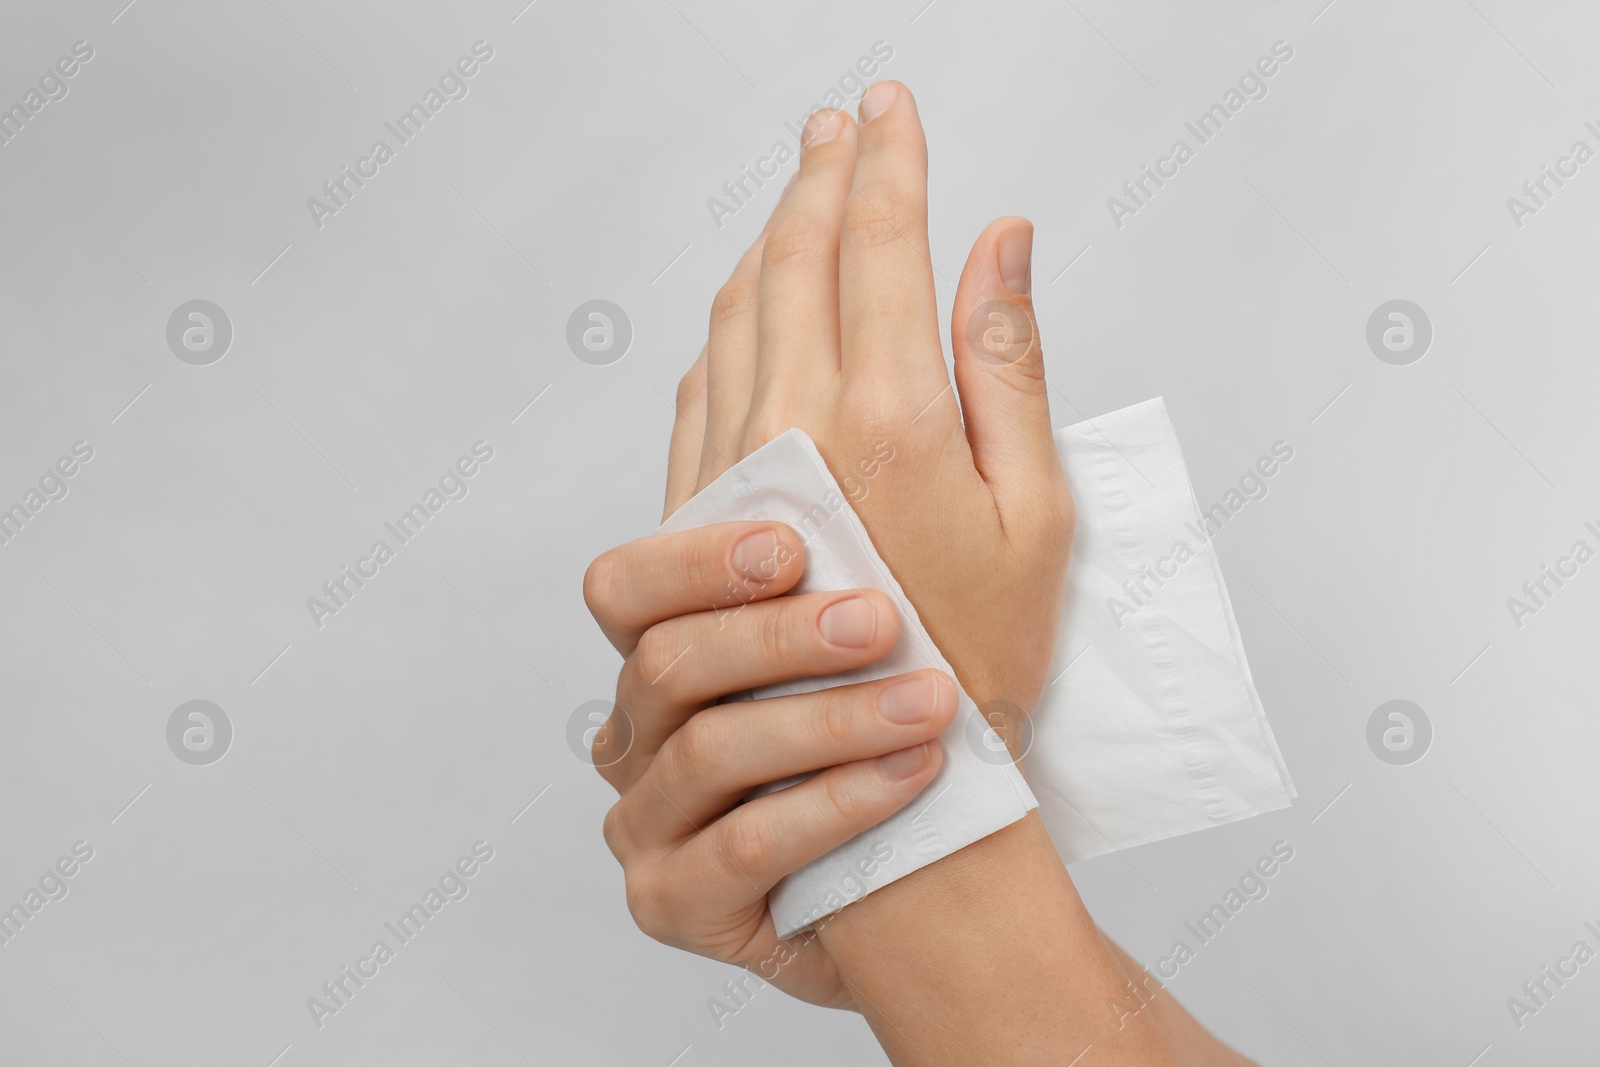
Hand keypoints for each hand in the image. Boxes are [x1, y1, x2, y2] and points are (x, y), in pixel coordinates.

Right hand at [583, 521, 955, 1009]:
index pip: (626, 586)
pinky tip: (910, 775)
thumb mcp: (861, 641)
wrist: (916, 889)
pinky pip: (742, 846)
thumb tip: (856, 407)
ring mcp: (646, 823)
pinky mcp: (673, 901)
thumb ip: (831, 545)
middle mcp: (636, 735)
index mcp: (663, 656)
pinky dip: (833, 804)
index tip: (793, 544)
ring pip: (706, 751)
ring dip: (826, 720)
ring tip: (926, 703)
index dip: (694, 558)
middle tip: (880, 621)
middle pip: (664, 663)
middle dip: (777, 637)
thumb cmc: (888, 743)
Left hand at [668, 80, 1072, 728]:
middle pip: (797, 256)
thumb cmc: (981, 657)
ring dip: (768, 235)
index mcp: (889, 416)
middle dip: (822, 175)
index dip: (889, 161)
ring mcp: (733, 464)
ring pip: (737, 308)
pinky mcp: (697, 507)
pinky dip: (728, 320)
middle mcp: (795, 423)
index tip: (891, 107)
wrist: (880, 781)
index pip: (883, 243)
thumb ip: (1005, 363)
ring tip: (799, 187)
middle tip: (840, 123)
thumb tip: (1001, 241)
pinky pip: (700, 380)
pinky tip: (747, 303)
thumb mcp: (1035, 511)